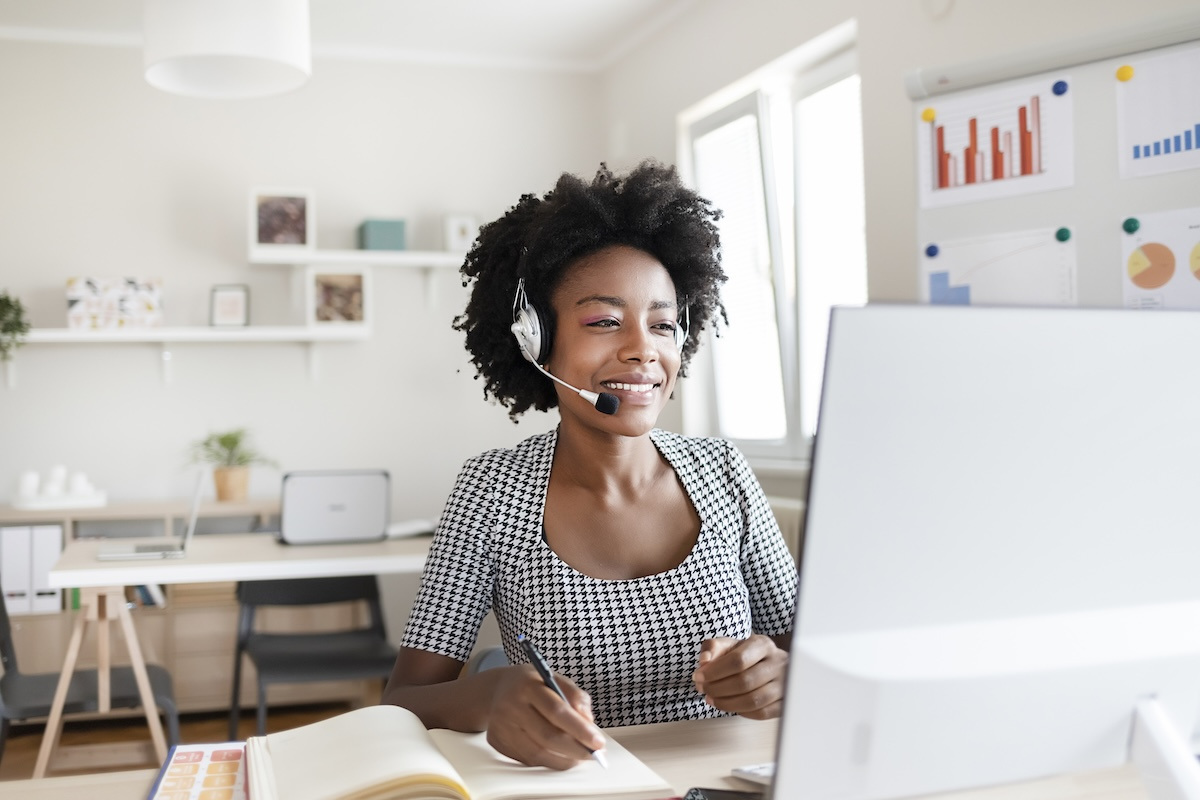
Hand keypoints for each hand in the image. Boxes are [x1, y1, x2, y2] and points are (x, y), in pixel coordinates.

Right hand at [484, 664, 606, 769]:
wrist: (494, 690)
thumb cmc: (531, 684)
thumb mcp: (554, 678)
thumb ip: (575, 697)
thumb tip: (589, 724)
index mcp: (528, 686)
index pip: (557, 711)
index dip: (580, 729)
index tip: (599, 742)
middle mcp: (512, 707)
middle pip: (548, 737)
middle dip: (576, 750)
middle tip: (595, 755)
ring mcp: (502, 727)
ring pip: (538, 754)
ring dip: (564, 760)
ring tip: (580, 756)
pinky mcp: (498, 743)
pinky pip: (529, 760)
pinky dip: (549, 761)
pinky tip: (561, 757)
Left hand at [692, 635, 787, 718]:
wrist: (768, 663)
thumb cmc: (745, 655)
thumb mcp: (729, 644)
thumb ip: (712, 647)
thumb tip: (704, 661)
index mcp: (762, 644)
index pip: (738, 660)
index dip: (715, 671)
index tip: (698, 677)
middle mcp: (777, 662)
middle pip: (745, 681)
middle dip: (718, 689)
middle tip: (703, 690)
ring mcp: (784, 683)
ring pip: (754, 700)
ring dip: (727, 703)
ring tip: (712, 699)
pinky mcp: (785, 701)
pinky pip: (762, 713)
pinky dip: (743, 712)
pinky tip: (731, 706)